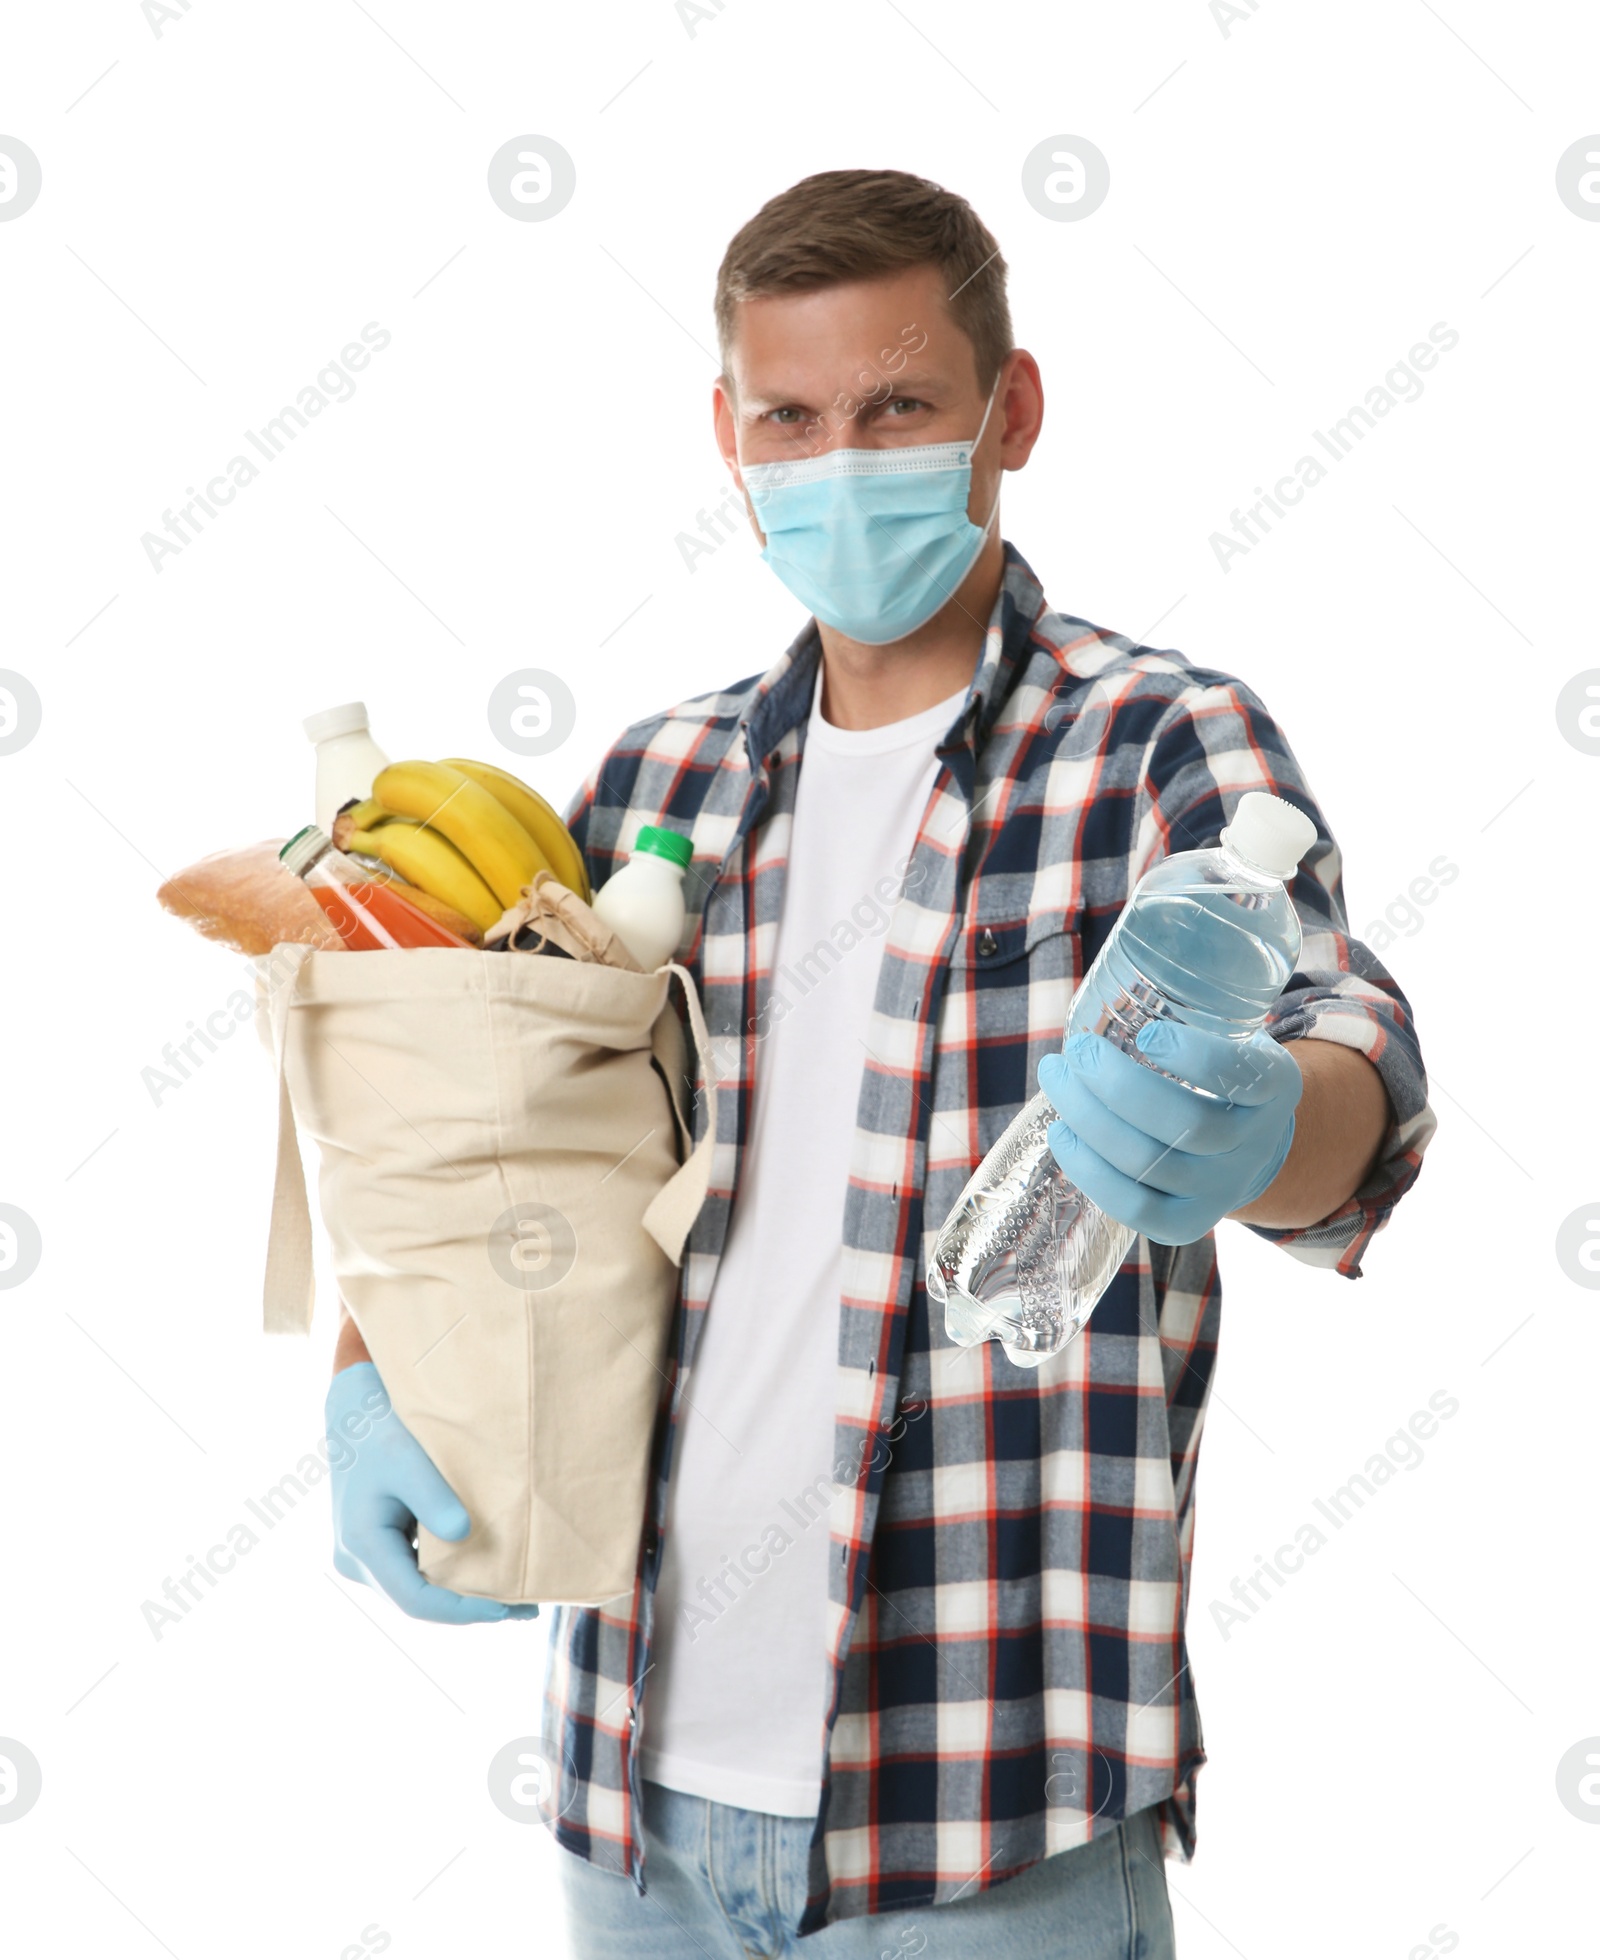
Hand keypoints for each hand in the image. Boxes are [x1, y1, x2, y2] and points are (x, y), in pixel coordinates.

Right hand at [326, 1361, 539, 1624]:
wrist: (354, 1413)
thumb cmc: (380, 1430)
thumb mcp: (406, 1457)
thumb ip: (433, 1497)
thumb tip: (463, 1533)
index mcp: (362, 1544)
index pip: (414, 1600)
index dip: (461, 1611)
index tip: (504, 1608)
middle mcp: (357, 1561)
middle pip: (418, 1602)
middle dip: (470, 1609)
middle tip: (525, 1609)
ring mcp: (366, 1559)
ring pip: (418, 1591)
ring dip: (462, 1597)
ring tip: (515, 1598)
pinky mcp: (379, 1549)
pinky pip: (416, 1573)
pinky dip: (451, 1577)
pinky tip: (486, 1573)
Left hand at [1037, 1019, 1301, 1245]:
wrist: (1248, 1142)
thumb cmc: (1220, 1071)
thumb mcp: (1232, 1033)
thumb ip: (1192, 1008)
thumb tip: (1113, 973)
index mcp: (1275, 1085)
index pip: (1243, 1075)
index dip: (1193, 1057)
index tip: (1146, 1033)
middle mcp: (1254, 1142)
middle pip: (1188, 1125)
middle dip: (1118, 1086)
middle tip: (1077, 1051)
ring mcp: (1222, 1188)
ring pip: (1151, 1164)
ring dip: (1089, 1119)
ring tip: (1056, 1078)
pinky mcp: (1187, 1222)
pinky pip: (1135, 1207)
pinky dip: (1089, 1171)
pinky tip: (1061, 1134)